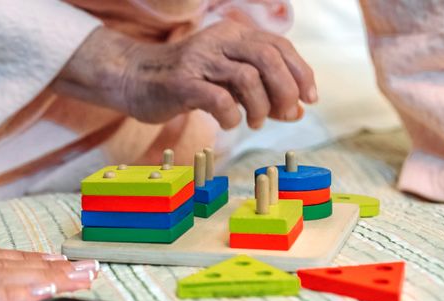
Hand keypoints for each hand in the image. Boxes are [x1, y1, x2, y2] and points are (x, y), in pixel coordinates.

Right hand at [55, 22, 316, 129]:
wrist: (134, 79)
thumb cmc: (186, 82)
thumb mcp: (227, 81)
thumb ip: (260, 92)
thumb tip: (296, 111)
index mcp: (233, 34)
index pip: (279, 46)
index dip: (301, 73)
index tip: (309, 99)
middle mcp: (218, 41)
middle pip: (268, 57)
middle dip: (285, 89)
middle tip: (286, 114)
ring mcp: (199, 60)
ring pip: (247, 77)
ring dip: (260, 106)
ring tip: (254, 122)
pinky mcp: (182, 83)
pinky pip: (219, 99)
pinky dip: (232, 115)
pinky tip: (229, 123)